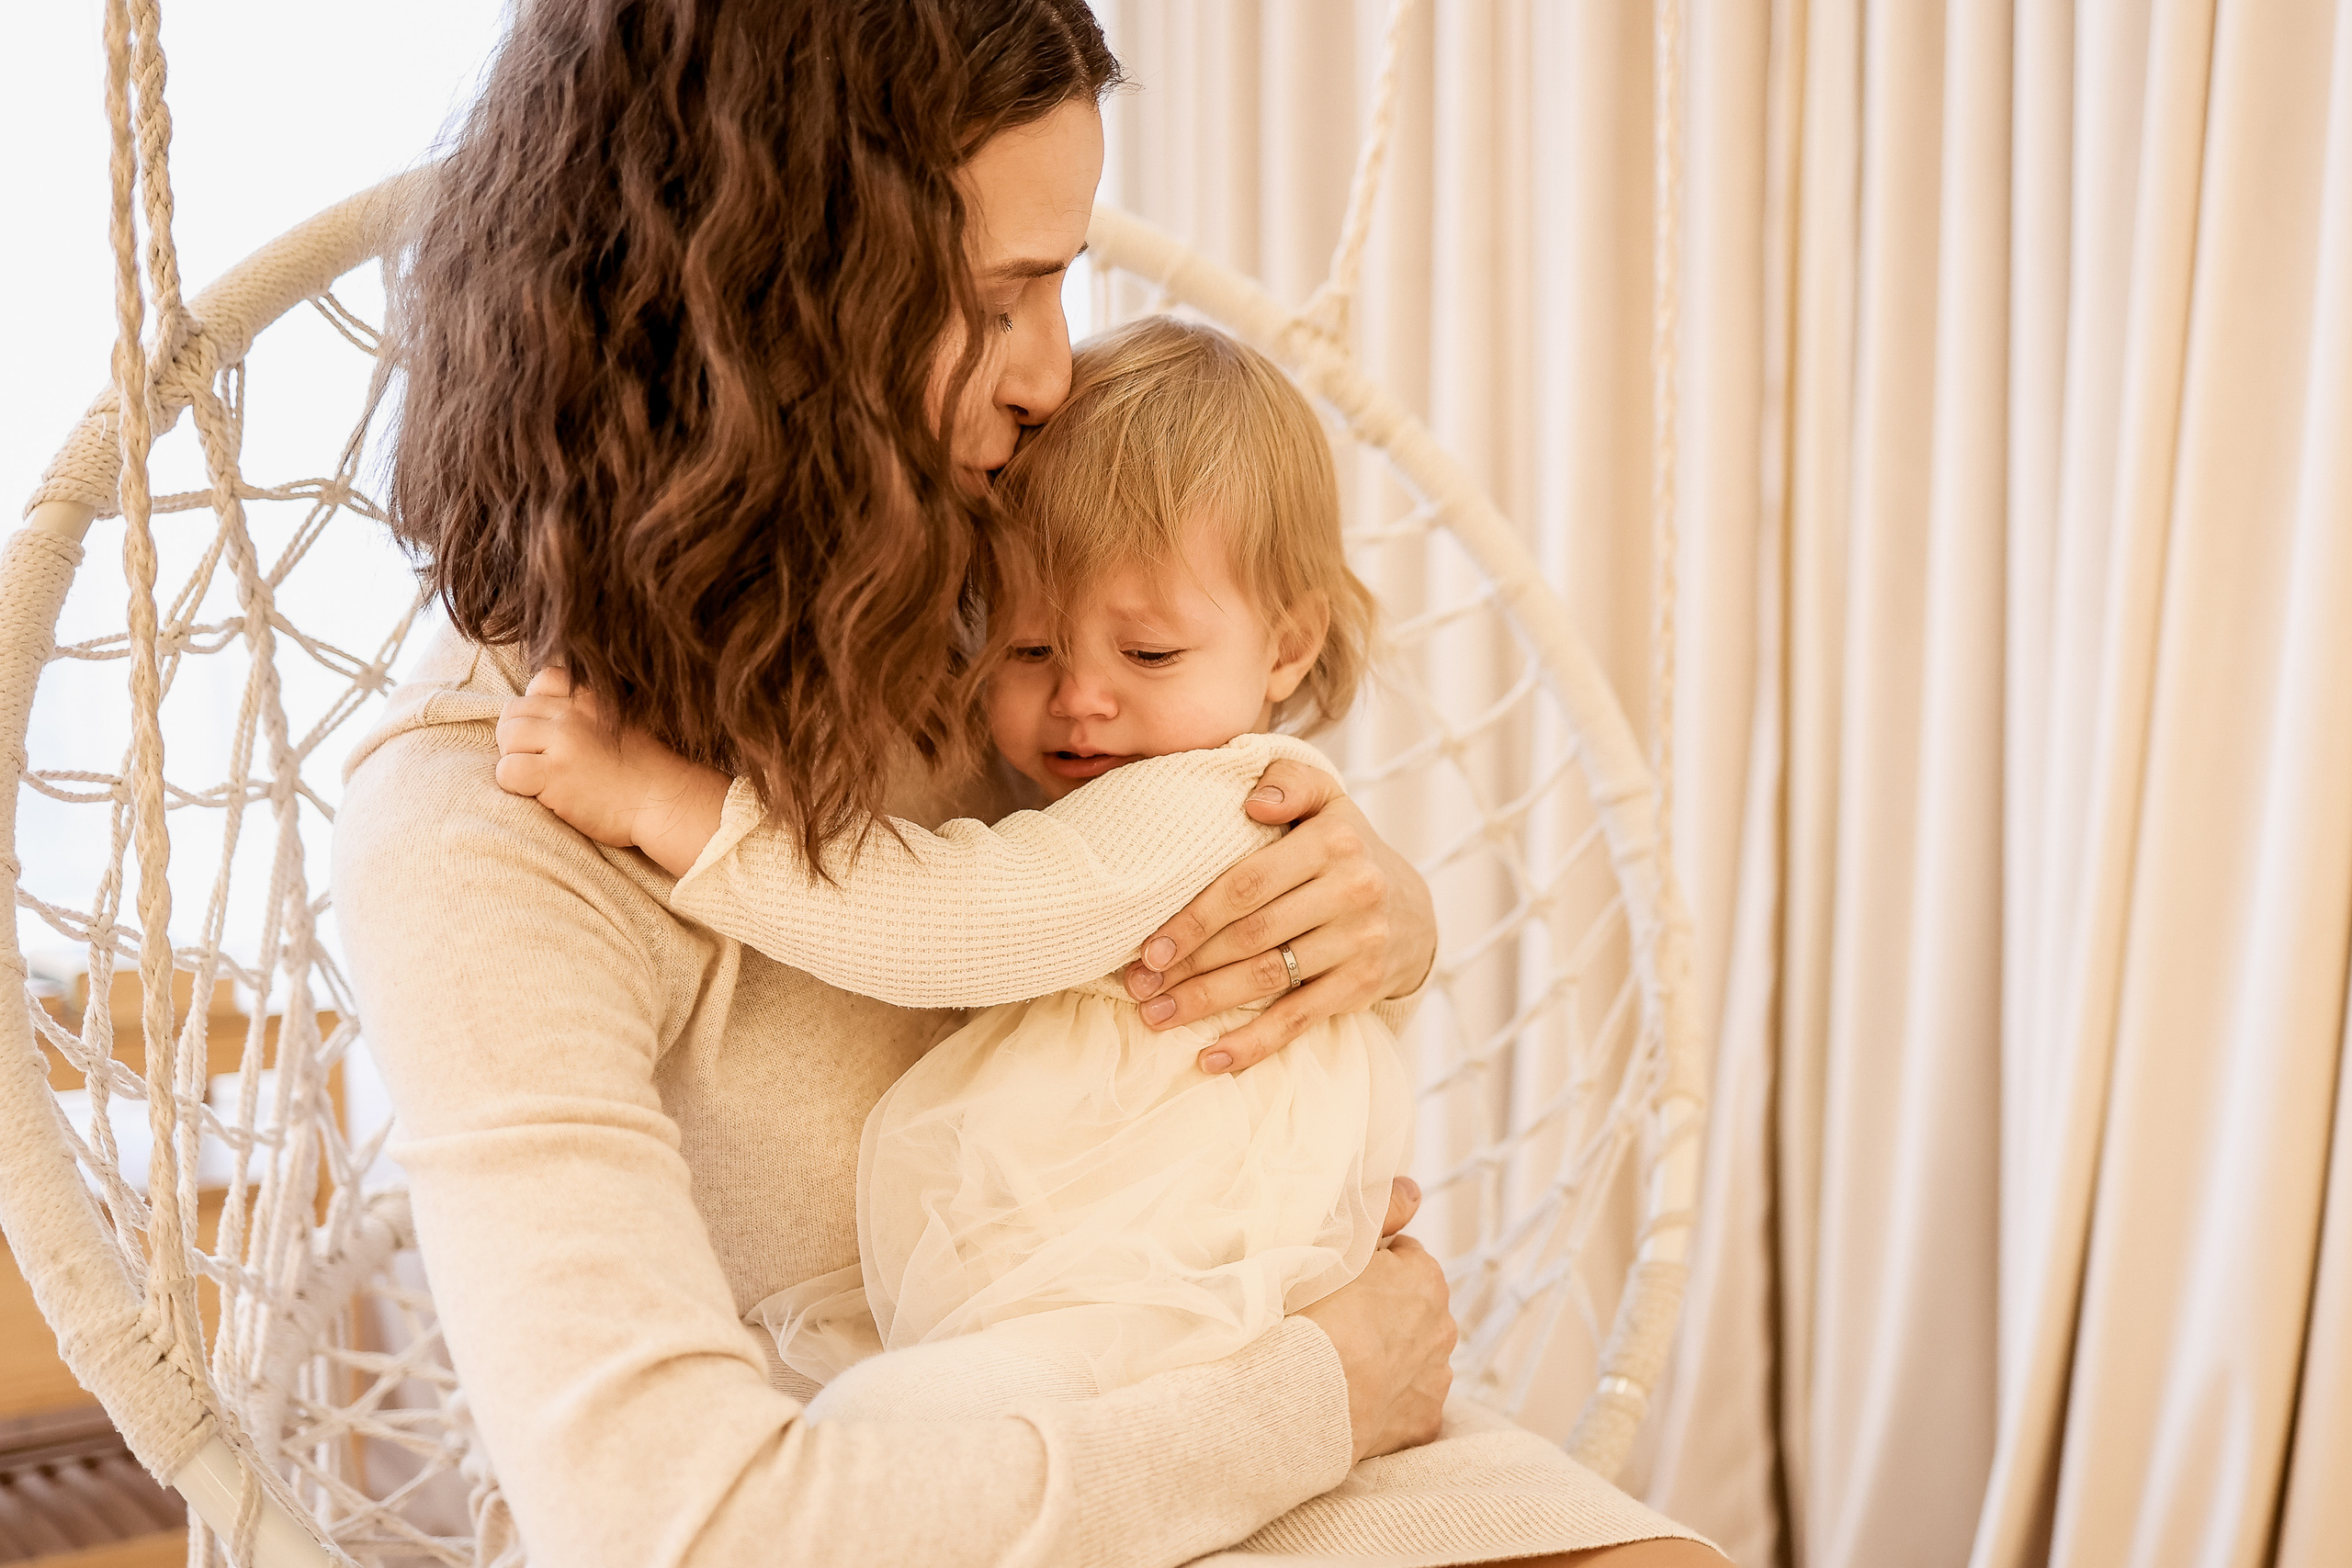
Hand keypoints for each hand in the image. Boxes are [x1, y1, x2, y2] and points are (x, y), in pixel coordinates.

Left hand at [494, 667, 729, 876]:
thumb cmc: (649, 772)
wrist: (667, 802)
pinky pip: (508, 770)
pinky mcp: (554, 774)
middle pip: (515, 711)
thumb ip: (591, 713)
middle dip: (518, 738)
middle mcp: (574, 713)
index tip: (551, 735)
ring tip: (537, 778)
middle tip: (538, 762)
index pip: (543, 681)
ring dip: (514, 759)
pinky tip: (537, 794)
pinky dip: (514, 785)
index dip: (537, 709)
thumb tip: (556, 720)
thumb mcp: (624, 722)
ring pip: (508, 737)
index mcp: (592, 697)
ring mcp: (564, 741)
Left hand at [1124, 759, 1435, 1073]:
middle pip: (1251, 936)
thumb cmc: (1341, 848)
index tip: (1148, 947)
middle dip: (1187, 966)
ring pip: (1268, 978)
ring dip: (1205, 1003)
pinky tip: (1211, 1059)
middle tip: (1137, 988)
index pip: (1248, 883)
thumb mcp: (1325, 799)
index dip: (1194, 918)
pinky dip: (1254, 1043)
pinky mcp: (1362, 985)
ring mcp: (1360, 941)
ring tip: (1156, 1018)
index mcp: (1332, 840)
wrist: (1412, 907)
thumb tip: (1252, 801)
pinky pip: (1299, 1019)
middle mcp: (1352, 890)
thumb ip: (1288, 782)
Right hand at [1299, 1230, 1453, 1463]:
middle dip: (1383, 1313)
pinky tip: (1352, 1398)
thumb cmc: (1315, 1311)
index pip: (1403, 1259)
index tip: (1338, 1279)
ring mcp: (1436, 1380)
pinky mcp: (1423, 1424)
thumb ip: (1383, 1208)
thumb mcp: (1343, 1241)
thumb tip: (1413, 1191)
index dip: (1368, 1266)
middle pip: (1411, 1310)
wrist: (1304, 1393)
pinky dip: (1385, 1403)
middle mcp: (1443, 1327)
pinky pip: (1406, 1406)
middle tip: (1335, 1320)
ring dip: (1387, 1358)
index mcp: (1427, 1279)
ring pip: (1412, 1359)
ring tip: (1340, 1362)